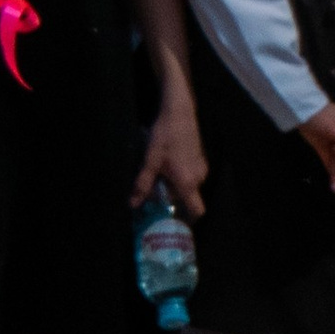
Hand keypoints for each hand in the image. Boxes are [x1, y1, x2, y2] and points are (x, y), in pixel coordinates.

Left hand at [132, 98, 205, 223]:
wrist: (179, 112)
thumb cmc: (164, 138)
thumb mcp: (149, 161)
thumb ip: (142, 185)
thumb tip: (133, 205)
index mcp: (188, 183)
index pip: (196, 210)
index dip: (188, 219)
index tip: (174, 220)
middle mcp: (199, 178)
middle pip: (187, 197)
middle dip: (171, 197)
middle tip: (153, 190)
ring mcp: (201, 167)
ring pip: (188, 185)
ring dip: (174, 184)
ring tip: (157, 173)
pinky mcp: (200, 158)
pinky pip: (190, 174)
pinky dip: (179, 175)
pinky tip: (166, 162)